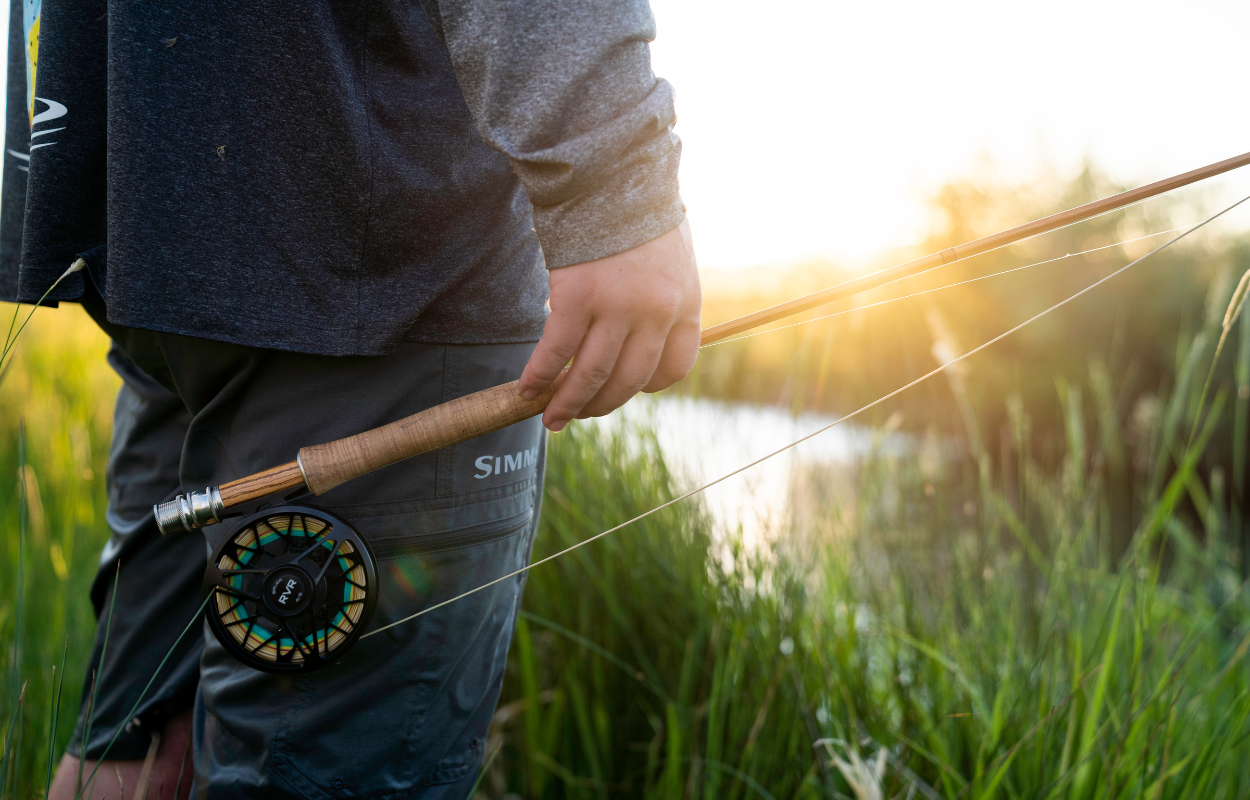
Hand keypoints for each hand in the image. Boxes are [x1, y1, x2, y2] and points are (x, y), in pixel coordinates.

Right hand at [520, 219, 700, 430]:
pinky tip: (527, 389)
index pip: (673, 368)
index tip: (625, 387)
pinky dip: (539, 376)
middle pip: (629, 380)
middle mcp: (656, 313)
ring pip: (592, 375)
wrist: (609, 172)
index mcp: (684, 304)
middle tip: (576, 416)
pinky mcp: (577, 299)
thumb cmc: (634, 211)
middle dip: (600, 405)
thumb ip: (662, 296)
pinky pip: (556, 352)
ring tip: (551, 419)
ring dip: (568, 403)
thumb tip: (640, 332)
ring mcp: (617, 308)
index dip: (646, 386)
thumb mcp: (670, 257)